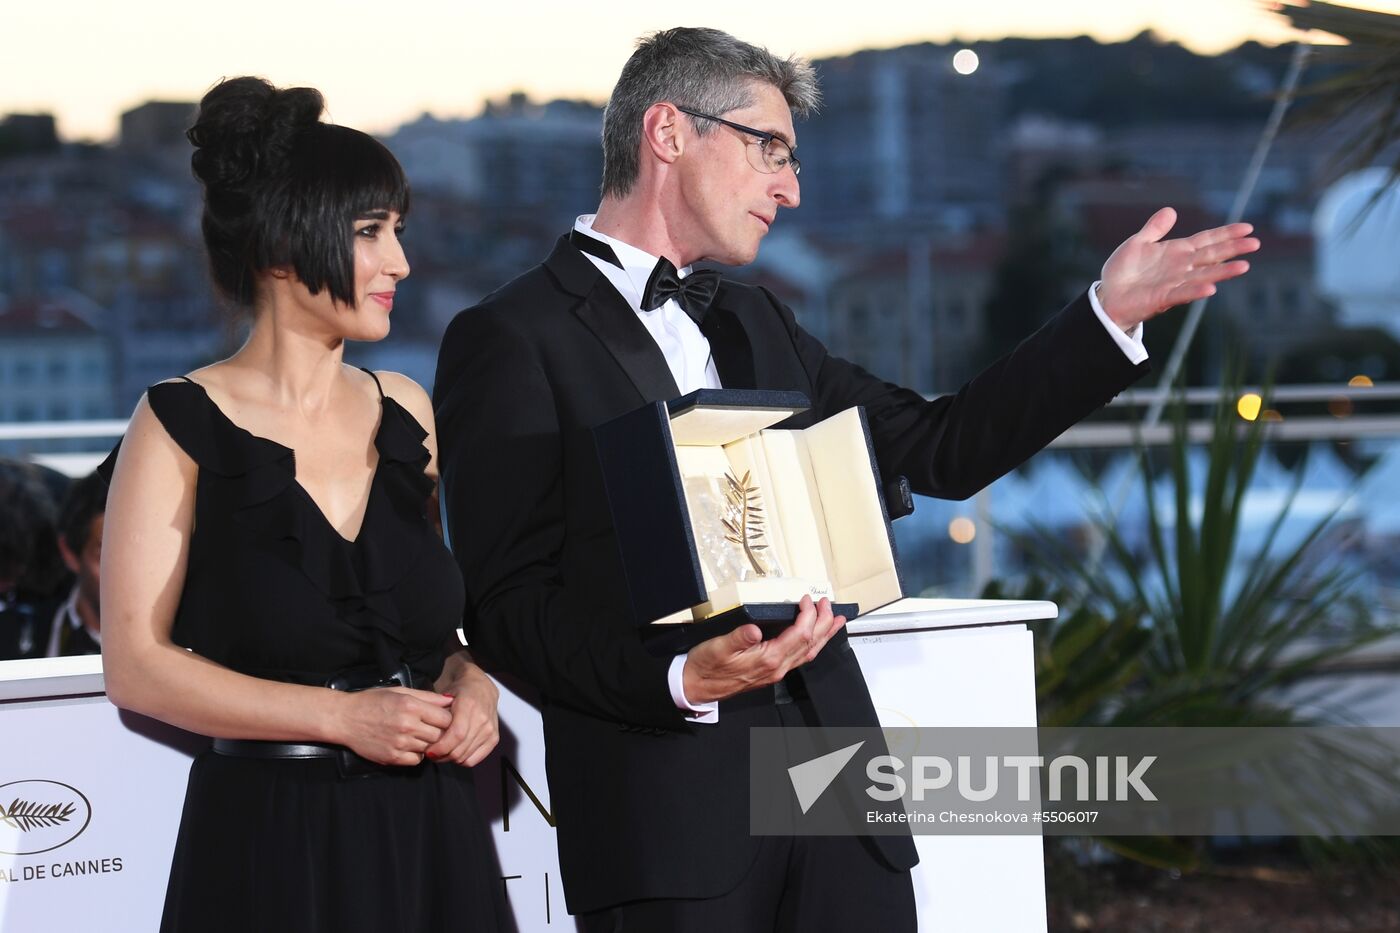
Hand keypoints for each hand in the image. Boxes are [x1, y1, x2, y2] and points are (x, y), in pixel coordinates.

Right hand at [333, 687, 453, 766]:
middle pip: (440, 735)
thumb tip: (450, 700)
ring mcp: (400, 743)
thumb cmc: (372, 701)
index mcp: (411, 706)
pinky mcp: (392, 757)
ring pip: (430, 748)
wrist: (345, 718)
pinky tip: (409, 745)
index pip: (446, 718)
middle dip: (440, 732)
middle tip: (431, 728)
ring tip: (417, 735)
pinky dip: (416, 754)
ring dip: (428, 743)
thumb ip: (427, 697)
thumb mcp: (400, 692)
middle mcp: (407, 725)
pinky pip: (417, 760)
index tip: (441, 718)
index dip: (447, 718)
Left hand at [425, 661, 499, 766]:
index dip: (441, 747)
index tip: (429, 751)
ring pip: (466, 757)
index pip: (457, 734)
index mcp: (469, 705)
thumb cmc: (459, 691)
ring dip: (450, 759)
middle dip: (442, 756)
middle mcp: (483, 718)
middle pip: (460, 749)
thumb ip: (436, 715)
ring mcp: (490, 730)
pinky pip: (474, 760)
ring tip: (441, 752)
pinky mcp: (494, 739)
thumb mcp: (443, 696)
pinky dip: (462, 760)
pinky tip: (454, 752)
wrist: (481, 687)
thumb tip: (424, 737)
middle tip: (432, 754)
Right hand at [682, 595, 845, 703]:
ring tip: (835, 622)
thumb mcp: (718, 647)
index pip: (800, 634)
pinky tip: (813, 638)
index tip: (807, 599)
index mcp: (768, 659)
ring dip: (824, 635)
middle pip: (811, 644)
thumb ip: (739, 638)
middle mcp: (777, 667)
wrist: (697, 686)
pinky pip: (800, 658)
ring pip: (809, 653)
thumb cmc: (706, 666)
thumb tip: (755, 629)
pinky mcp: (771, 672)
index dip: (808, 615)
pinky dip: (812, 645)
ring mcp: (776, 672)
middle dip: (824, 623)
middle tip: (829, 605)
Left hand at [1097, 207, 1259, 330]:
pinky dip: (1196, 290)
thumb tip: (1171, 210)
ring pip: (1203, 275)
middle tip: (1255, 244)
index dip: (1226, 234)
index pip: (1206, 240)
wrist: (1108, 295)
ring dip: (1222, 272)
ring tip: (1243, 266)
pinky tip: (1211, 288)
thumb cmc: (1124, 271)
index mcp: (1177, 252)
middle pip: (1211, 256)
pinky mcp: (1163, 298)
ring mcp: (1174, 283)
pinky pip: (1182, 293)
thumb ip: (1155, 229)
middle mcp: (1181, 267)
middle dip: (1233, 250)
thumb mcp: (1137, 243)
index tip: (1247, 228)